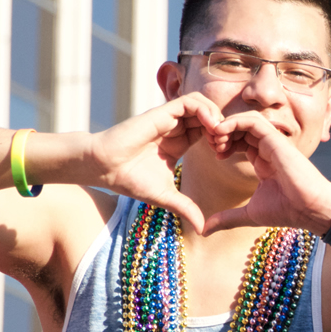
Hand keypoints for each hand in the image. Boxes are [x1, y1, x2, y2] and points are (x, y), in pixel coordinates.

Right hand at [89, 93, 223, 232]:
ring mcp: (168, 119)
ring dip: (216, 116)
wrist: (104, 168)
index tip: (224, 155)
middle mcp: (175, 128)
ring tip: (219, 135)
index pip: (207, 131)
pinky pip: (189, 102)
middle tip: (225, 145)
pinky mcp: (161, 113)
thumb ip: (186, 208)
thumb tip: (203, 229)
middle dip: (222, 127)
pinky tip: (210, 127)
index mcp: (178, 143)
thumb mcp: (166, 197)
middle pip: (208, 115)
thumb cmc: (129, 180)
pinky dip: (204, 110)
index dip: (220, 139)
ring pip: (201, 104)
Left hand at [204, 112, 330, 235]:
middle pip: (241, 128)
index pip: (241, 141)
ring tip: (215, 138)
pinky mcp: (276, 140)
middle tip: (210, 143)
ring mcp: (273, 142)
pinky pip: (253, 121)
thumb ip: (227, 218)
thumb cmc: (287, 211)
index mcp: (263, 161)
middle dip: (222, 132)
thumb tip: (204, 230)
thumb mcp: (250, 214)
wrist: (310, 210)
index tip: (215, 155)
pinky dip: (235, 122)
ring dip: (226, 125)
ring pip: (246, 120)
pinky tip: (221, 132)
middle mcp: (268, 149)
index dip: (225, 143)